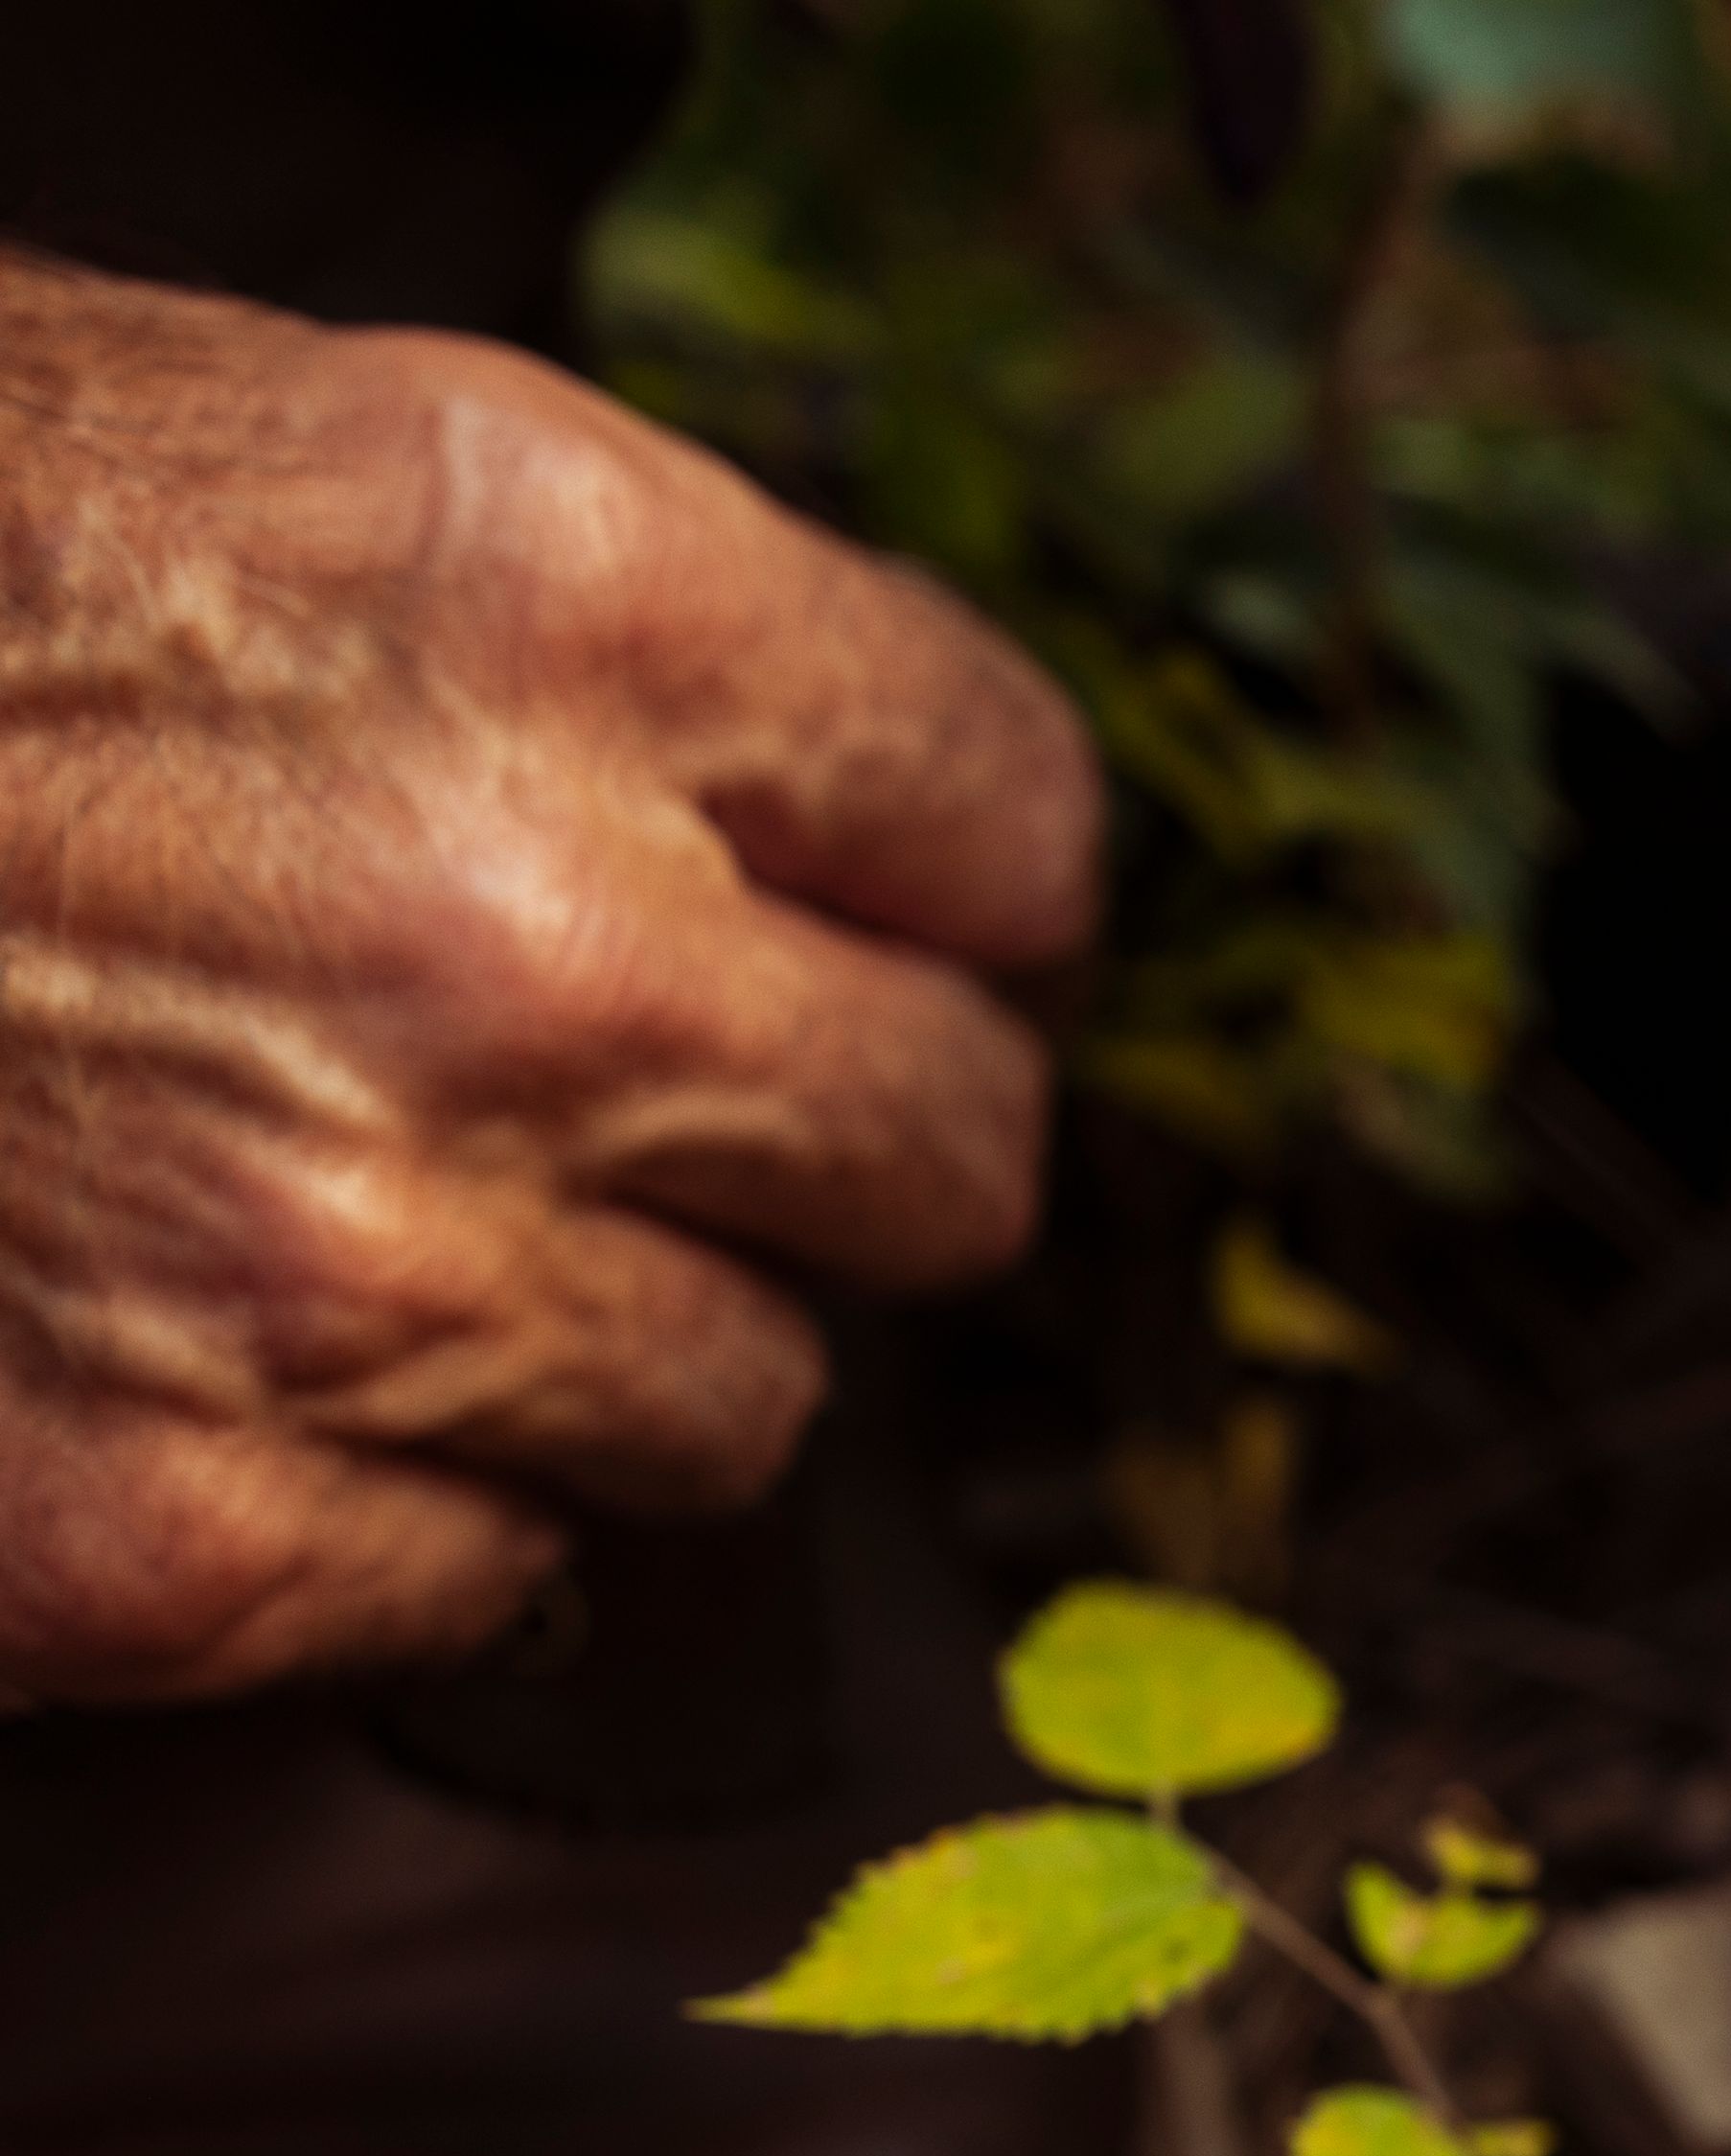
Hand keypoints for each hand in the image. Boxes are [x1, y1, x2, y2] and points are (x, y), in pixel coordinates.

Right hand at [0, 258, 1097, 1698]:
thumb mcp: (190, 465)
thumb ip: (566, 659)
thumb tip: (833, 853)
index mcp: (551, 603)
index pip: (1006, 831)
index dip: (944, 891)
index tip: (878, 926)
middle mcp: (526, 945)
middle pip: (944, 1151)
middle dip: (831, 1144)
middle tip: (665, 1120)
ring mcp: (364, 1267)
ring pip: (747, 1403)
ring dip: (608, 1338)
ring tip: (362, 1216)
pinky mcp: (193, 1535)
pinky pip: (500, 1580)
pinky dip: (393, 1511)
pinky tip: (206, 1367)